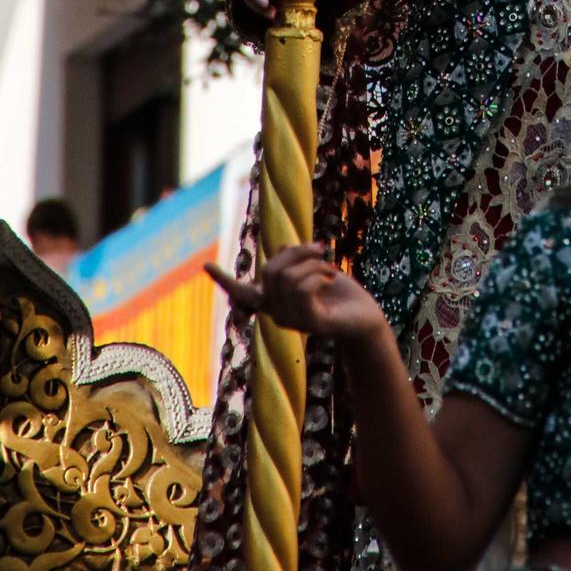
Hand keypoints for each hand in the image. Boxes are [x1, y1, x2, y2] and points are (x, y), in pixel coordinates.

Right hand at [207, 245, 388, 345]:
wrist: (365, 318)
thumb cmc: (340, 295)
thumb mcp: (314, 272)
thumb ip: (294, 263)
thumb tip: (279, 250)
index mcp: (275, 302)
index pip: (243, 293)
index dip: (224, 280)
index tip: (205, 265)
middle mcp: (277, 314)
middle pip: (270, 271)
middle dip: (296, 251)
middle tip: (319, 246)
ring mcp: (292, 321)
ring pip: (287, 277)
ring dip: (313, 261)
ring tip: (330, 266)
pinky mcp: (309, 324)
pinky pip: (302, 289)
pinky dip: (319, 273)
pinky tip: (332, 276)